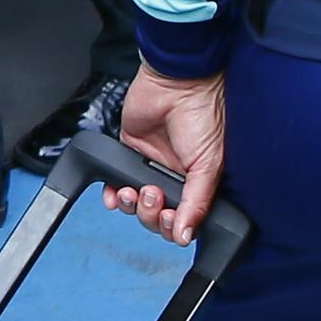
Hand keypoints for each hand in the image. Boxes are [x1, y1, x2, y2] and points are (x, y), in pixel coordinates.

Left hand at [101, 65, 221, 238]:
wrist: (177, 83)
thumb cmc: (203, 115)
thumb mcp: (209, 165)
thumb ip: (197, 203)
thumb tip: (185, 236)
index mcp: (197, 183)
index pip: (183, 220)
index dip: (173, 227)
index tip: (171, 219)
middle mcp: (173, 178)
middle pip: (156, 216)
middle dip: (151, 215)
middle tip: (153, 196)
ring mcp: (149, 166)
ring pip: (135, 204)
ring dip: (132, 206)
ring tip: (137, 190)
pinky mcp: (128, 152)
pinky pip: (115, 181)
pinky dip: (112, 194)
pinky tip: (114, 194)